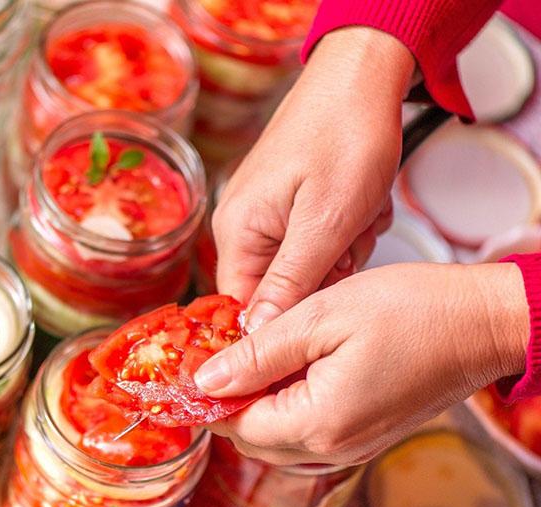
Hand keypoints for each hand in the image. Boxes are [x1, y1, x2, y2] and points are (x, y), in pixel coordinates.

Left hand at [196, 263, 528, 464]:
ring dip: (256, 400)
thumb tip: (206, 382)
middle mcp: (333, 446)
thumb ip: (257, 355)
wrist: (481, 320)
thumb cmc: (408, 309)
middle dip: (229, 399)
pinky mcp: (366, 431)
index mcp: (318, 422)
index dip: (208, 396)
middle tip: (216, 351)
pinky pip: (309, 427)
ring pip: (279, 434)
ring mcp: (353, 442)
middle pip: (254, 437)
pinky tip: (285, 363)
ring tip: (247, 352)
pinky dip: (285, 401)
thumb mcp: (318, 318)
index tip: (188, 363)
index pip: (237, 426)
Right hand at [213, 27, 415, 330]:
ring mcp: (266, 212)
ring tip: (359, 212)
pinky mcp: (289, 202)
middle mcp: (242, 225)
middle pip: (280, 289)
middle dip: (325, 274)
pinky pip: (316, 240)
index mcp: (237, 232)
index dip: (281, 322)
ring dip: (342, 249)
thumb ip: (291, 283)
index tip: (322, 307)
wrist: (361, 78)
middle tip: (350, 238)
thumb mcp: (325, 222)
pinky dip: (345, 229)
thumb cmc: (344, 139)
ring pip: (306, 267)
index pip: (241, 307)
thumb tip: (258, 336)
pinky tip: (359, 202)